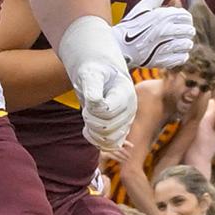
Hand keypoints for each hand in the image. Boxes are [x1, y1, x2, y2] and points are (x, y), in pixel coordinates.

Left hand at [61, 16, 137, 150]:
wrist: (99, 72)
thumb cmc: (93, 69)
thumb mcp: (90, 73)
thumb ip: (92, 86)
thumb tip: (94, 101)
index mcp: (126, 95)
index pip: (107, 113)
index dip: (92, 111)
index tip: (87, 102)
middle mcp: (129, 110)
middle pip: (108, 130)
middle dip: (91, 122)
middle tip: (85, 109)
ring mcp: (126, 121)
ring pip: (109, 140)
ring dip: (93, 132)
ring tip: (88, 116)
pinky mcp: (120, 128)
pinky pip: (109, 144)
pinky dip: (96, 140)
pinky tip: (87, 129)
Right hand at [116, 0, 195, 69]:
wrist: (118, 46)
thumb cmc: (131, 25)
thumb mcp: (143, 7)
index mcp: (162, 16)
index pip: (187, 17)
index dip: (185, 19)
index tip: (180, 22)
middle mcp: (164, 30)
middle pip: (189, 31)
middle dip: (186, 32)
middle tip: (180, 34)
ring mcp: (163, 46)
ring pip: (187, 45)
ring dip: (184, 44)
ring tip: (177, 44)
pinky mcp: (162, 60)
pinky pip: (181, 58)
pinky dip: (180, 56)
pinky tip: (173, 52)